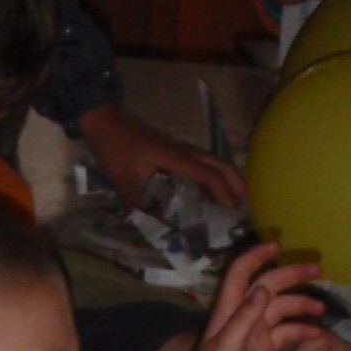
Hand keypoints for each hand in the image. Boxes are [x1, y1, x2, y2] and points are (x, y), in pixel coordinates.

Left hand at [78, 101, 245, 210]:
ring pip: (212, 160)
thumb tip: (149, 232)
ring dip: (227, 177)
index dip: (223, 192)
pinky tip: (209, 190)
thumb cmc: (114, 146)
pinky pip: (201, 162)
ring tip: (235, 199)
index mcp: (175, 157)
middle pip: (219, 162)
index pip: (208, 174)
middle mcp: (183, 150)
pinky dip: (212, 175)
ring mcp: (180, 148)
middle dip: (236, 182)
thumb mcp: (123, 179)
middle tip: (246, 204)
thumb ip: (137, 206)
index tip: (233, 210)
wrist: (103, 118)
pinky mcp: (173, 149)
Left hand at [152, 244, 329, 350]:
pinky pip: (284, 333)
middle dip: (292, 275)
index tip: (277, 245)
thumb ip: (245, 317)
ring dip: (300, 305)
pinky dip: (299, 331)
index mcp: (230, 309)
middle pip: (269, 286)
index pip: (242, 272)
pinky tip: (315, 333)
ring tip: (321, 307)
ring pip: (281, 309)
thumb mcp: (228, 345)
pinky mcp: (261, 348)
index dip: (257, 256)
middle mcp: (243, 315)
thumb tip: (264, 288)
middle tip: (317, 270)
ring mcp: (254, 331)